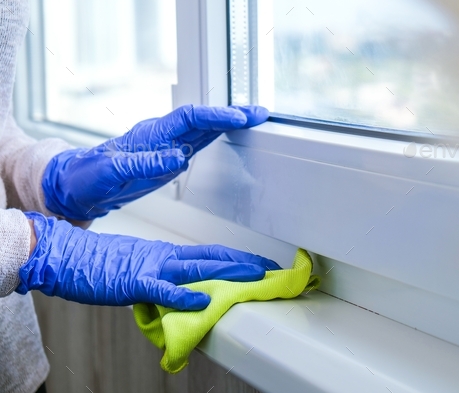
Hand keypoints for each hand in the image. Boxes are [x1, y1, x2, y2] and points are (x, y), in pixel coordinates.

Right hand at [17, 212, 280, 309]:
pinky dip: (185, 296)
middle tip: (271, 268)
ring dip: (227, 273)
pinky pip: (163, 290)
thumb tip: (179, 288)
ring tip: (253, 277)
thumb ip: (160, 276)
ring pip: (197, 269)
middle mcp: (164, 256)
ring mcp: (151, 267)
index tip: (257, 263)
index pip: (208, 253)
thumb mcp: (136, 266)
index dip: (235, 258)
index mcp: (164, 253)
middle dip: (243, 264)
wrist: (66, 254)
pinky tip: (204, 300)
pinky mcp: (134, 282)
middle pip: (212, 258)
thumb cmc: (97, 262)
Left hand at [42, 105, 268, 219]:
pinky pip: (199, 141)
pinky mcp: (170, 158)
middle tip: (260, 112)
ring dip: (230, 122)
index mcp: (150, 135)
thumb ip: (145, 164)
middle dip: (233, 114)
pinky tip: (231, 133)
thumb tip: (179, 157)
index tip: (239, 119)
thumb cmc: (89, 176)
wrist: (80, 186)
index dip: (216, 116)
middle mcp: (163, 136)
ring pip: (204, 128)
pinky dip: (219, 135)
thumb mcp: (113, 172)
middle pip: (203, 118)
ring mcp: (168, 146)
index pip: (189, 118)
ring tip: (254, 119)